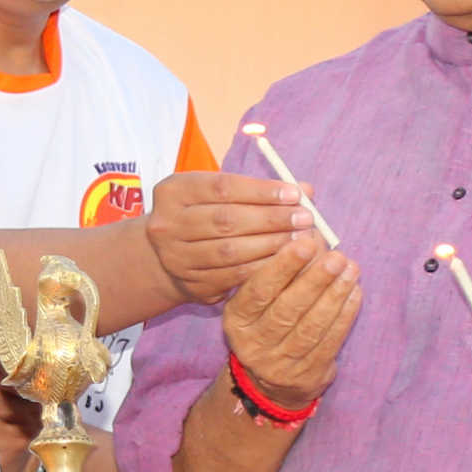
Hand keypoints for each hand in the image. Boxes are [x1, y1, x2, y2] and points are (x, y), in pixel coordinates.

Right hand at [149, 170, 326, 303]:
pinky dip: (261, 268)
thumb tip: (304, 191)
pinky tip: (284, 262)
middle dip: (271, 219)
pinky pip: (232, 277)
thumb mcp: (219, 195)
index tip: (294, 194)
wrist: (168, 257)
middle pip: (226, 220)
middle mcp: (167, 224)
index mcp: (173, 192)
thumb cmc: (204, 216)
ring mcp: (176, 257)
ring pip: (230, 251)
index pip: (222, 187)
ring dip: (270, 245)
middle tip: (304, 219)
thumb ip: (257, 190)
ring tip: (300, 240)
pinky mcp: (191, 284)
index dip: (261, 191)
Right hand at [221, 241, 361, 405]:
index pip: (258, 291)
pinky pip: (328, 343)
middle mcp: (253, 344)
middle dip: (315, 280)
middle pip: (286, 309)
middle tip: (336, 257)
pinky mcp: (306, 376)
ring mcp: (279, 364)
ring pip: (310, 327)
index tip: (306, 243)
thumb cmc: (269, 321)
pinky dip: (344, 317)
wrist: (269, 381)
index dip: (282, 267)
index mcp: (237, 319)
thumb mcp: (262, 297)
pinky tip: (354, 294)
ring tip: (351, 270)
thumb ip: (282, 266)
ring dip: (334, 296)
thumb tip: (310, 231)